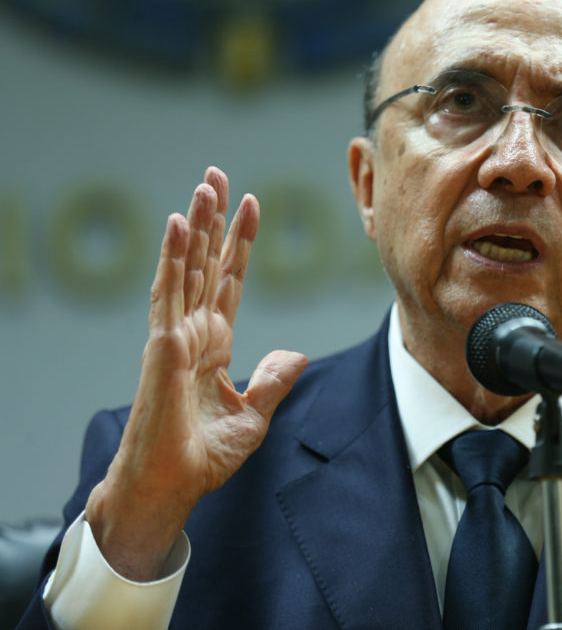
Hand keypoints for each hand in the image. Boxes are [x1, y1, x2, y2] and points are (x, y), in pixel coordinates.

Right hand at [84, 167, 307, 580]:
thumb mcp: (254, 417)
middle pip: (205, 264)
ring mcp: (175, 338)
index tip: (252, 205)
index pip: (228, 281)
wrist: (171, 489)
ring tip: (203, 186)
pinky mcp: (163, 350)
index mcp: (213, 345)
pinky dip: (174, 259)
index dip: (239, 243)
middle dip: (212, 220)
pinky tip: (180, 226)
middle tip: (217, 174)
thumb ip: (273, 382)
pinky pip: (170, 295)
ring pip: (187, 269)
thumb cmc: (203, 457)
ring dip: (195, 227)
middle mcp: (192, 333)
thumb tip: (296, 354)